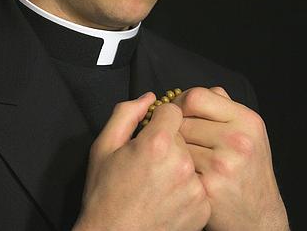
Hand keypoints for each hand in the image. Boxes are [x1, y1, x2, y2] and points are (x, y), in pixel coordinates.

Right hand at [74, 92, 209, 230]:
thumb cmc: (104, 195)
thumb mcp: (104, 147)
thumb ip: (126, 113)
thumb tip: (149, 98)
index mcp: (156, 143)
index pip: (174, 111)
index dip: (160, 120)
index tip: (151, 134)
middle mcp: (181, 163)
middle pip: (184, 136)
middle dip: (169, 143)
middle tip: (149, 164)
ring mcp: (194, 187)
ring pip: (192, 159)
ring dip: (179, 165)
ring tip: (157, 183)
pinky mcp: (203, 208)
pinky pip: (199, 184)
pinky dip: (186, 188)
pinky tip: (167, 197)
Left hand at [174, 87, 288, 230]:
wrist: (259, 215)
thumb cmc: (248, 169)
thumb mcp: (248, 132)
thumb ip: (222, 107)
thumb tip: (189, 94)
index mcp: (246, 120)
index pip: (196, 97)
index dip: (179, 103)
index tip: (176, 113)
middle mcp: (237, 140)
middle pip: (182, 121)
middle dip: (175, 130)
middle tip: (180, 141)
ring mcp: (223, 164)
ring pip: (176, 145)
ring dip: (174, 152)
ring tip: (186, 159)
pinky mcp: (208, 187)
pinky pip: (176, 168)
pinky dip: (176, 171)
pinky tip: (187, 176)